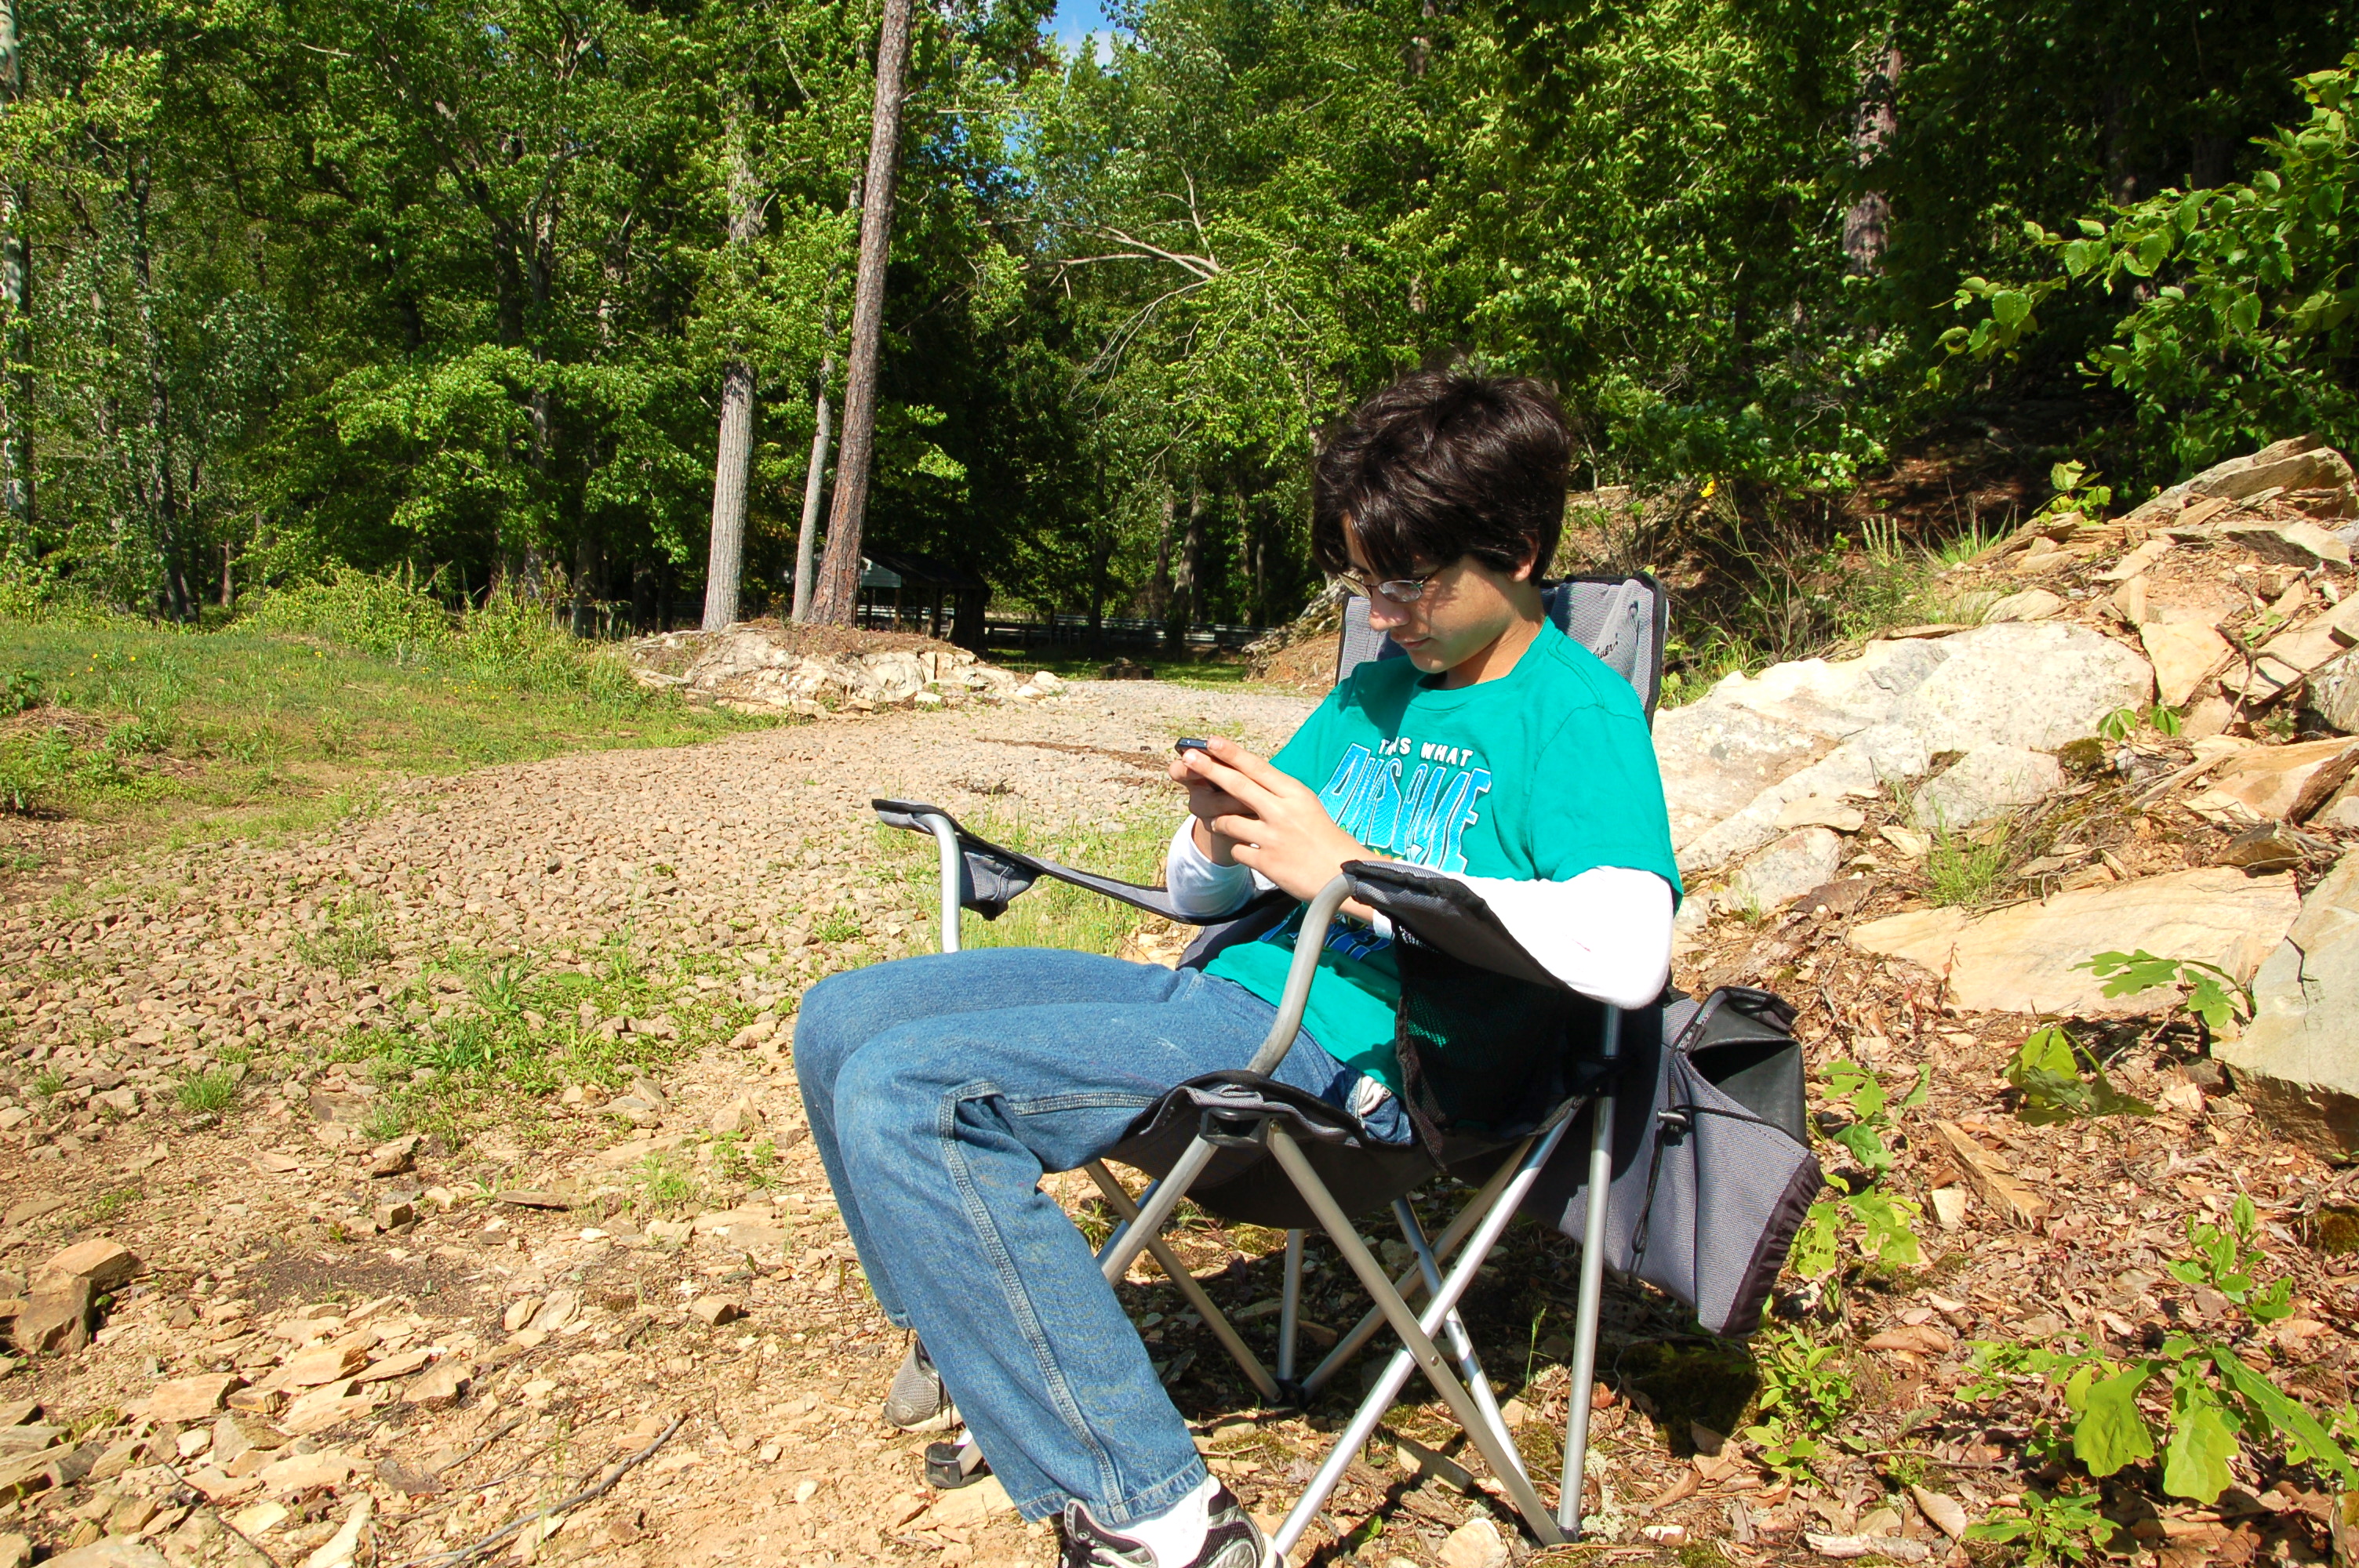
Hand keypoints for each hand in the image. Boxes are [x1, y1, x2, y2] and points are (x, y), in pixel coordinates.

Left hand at [1173, 735, 1372, 903]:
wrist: (1343, 873)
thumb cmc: (1324, 836)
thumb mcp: (1306, 805)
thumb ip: (1279, 793)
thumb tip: (1249, 777)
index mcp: (1294, 793)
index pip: (1257, 767)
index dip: (1231, 753)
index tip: (1210, 741)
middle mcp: (1282, 811)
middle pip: (1237, 786)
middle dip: (1209, 769)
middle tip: (1187, 757)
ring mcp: (1273, 837)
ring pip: (1229, 821)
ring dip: (1219, 820)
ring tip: (1219, 821)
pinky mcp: (1266, 862)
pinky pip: (1238, 851)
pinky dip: (1240, 849)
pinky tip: (1248, 850)